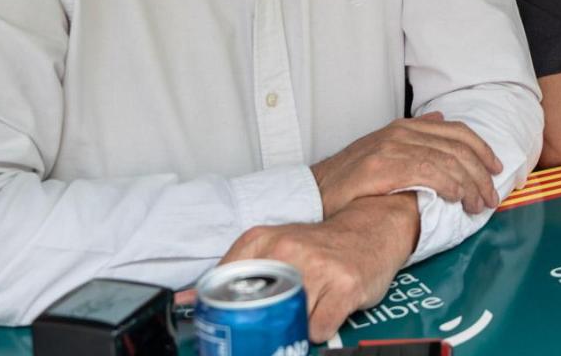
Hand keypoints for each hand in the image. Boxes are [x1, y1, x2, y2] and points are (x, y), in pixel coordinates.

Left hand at [220, 194, 418, 342]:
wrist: (372, 228)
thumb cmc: (320, 246)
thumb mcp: (273, 246)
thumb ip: (233, 271)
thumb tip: (188, 298)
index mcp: (264, 240)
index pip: (223, 284)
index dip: (222, 312)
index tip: (227, 325)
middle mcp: (290, 250)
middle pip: (256, 309)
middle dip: (258, 329)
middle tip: (267, 330)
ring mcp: (319, 268)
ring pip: (288, 321)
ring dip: (291, 329)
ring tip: (300, 318)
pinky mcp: (344, 287)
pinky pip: (318, 329)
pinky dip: (316, 332)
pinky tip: (323, 317)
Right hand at [311, 113, 501, 217]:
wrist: (313, 192)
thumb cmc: (349, 179)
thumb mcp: (383, 149)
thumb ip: (414, 136)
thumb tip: (440, 118)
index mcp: (405, 126)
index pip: (457, 131)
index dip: (482, 149)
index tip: (496, 168)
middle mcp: (402, 132)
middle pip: (458, 147)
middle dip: (480, 174)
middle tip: (491, 197)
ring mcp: (392, 147)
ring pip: (448, 161)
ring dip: (470, 185)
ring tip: (478, 205)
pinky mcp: (384, 166)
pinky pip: (429, 172)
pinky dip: (449, 185)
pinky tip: (457, 198)